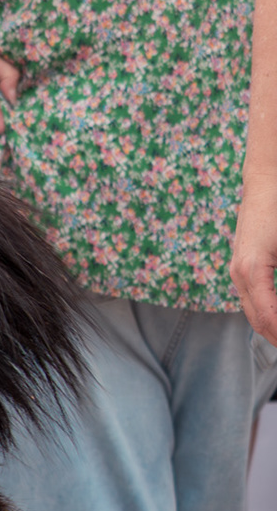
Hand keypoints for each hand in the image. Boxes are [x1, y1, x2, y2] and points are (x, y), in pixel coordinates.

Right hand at [234, 186, 276, 344]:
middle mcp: (240, 274)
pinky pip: (252, 300)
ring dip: (271, 328)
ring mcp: (238, 272)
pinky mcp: (243, 267)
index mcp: (253, 270)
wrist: (266, 182)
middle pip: (258, 320)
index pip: (268, 315)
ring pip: (253, 312)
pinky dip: (266, 314)